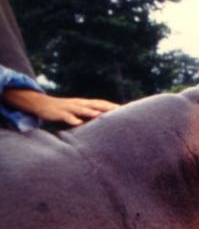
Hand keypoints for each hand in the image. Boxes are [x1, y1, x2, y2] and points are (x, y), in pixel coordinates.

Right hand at [3, 89, 118, 125]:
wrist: (41, 104)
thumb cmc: (64, 111)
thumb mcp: (79, 113)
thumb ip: (90, 117)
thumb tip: (104, 124)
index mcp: (85, 104)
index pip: (102, 104)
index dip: (113, 106)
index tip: (127, 110)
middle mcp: (79, 104)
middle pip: (95, 105)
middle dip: (106, 107)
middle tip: (119, 111)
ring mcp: (69, 108)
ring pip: (82, 109)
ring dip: (91, 112)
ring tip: (100, 115)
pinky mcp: (59, 113)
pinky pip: (66, 116)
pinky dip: (72, 120)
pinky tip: (78, 123)